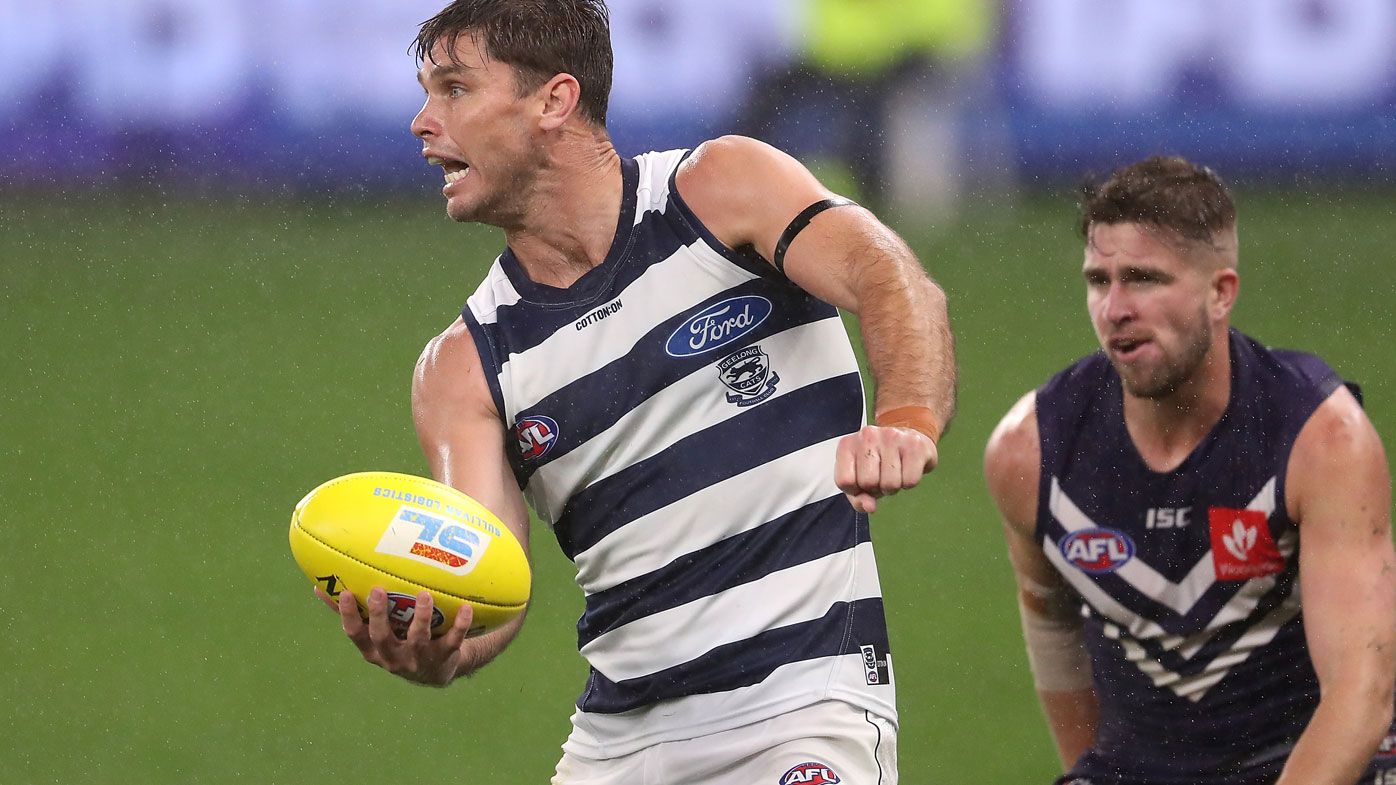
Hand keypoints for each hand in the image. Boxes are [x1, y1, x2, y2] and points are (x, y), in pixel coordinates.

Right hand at [314, 586, 473, 685]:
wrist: (436, 670)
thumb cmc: (398, 641)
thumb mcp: (374, 634)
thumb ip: (353, 613)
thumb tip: (318, 587)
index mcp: (374, 650)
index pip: (356, 634)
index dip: (349, 616)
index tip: (346, 593)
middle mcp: (394, 657)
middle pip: (382, 637)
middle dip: (379, 615)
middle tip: (376, 589)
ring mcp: (419, 659)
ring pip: (418, 638)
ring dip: (421, 617)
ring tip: (424, 595)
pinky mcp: (444, 657)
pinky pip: (453, 640)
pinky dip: (460, 625)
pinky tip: (466, 608)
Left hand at [835, 425, 937, 513]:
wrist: (908, 438)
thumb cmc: (878, 462)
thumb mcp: (859, 480)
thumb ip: (858, 498)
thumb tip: (870, 507)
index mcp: (847, 445)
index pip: (844, 481)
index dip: (855, 490)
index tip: (862, 482)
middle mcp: (867, 436)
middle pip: (868, 482)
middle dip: (877, 488)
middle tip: (882, 475)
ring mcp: (891, 437)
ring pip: (891, 484)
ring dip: (894, 486)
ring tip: (895, 471)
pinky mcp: (914, 444)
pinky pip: (910, 481)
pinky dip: (909, 482)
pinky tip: (907, 468)